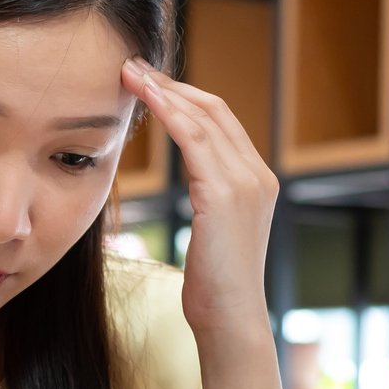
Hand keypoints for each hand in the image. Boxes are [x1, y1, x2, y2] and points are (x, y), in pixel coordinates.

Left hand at [121, 57, 278, 339]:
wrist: (230, 322)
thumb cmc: (214, 287)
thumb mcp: (212, 233)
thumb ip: (208, 198)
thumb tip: (189, 184)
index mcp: (257, 181)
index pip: (221, 121)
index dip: (184, 96)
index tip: (149, 82)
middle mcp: (258, 175)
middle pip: (215, 109)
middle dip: (172, 84)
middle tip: (133, 66)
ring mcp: (247, 183)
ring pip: (203, 118)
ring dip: (163, 91)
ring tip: (129, 74)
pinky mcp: (226, 196)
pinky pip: (195, 141)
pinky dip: (169, 114)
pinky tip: (143, 100)